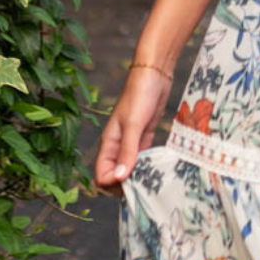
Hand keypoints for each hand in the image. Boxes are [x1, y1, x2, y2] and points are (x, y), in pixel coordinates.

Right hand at [93, 65, 173, 193]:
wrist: (153, 75)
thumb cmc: (140, 96)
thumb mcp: (133, 124)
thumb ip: (127, 151)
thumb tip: (120, 179)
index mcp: (108, 143)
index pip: (101, 175)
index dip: (113, 184)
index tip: (131, 183)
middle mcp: (117, 146)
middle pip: (114, 176)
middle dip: (125, 185)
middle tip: (144, 184)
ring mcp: (131, 142)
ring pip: (129, 169)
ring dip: (138, 177)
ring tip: (153, 180)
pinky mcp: (144, 137)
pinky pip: (142, 159)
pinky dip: (148, 166)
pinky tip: (158, 169)